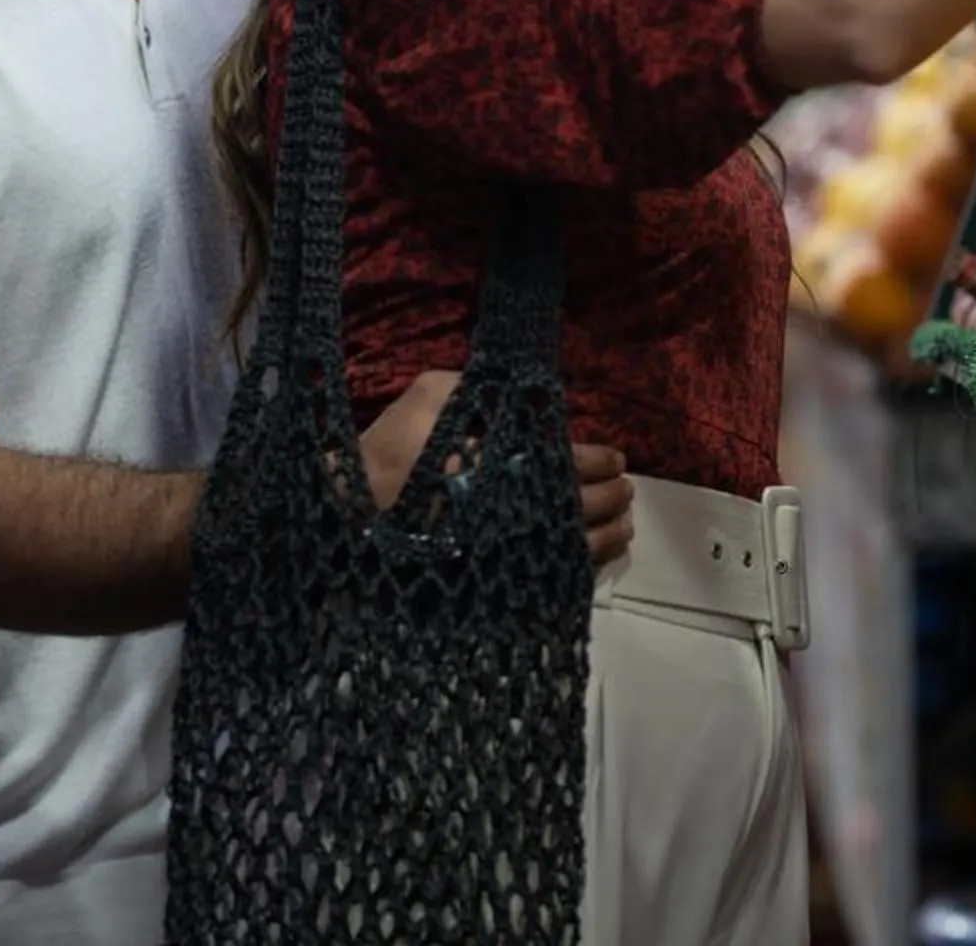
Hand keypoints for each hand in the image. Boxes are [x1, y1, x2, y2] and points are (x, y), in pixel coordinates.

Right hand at [355, 373, 636, 563]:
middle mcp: (518, 511)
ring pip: (579, 549)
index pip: (576, 461)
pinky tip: (590, 563)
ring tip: (623, 527)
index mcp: (511, 463)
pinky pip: (551, 583)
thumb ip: (477, 388)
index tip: (616, 459)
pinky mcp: (495, 586)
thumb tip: (518, 390)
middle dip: (613, 497)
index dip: (602, 460)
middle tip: (626, 491)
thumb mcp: (429, 396)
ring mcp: (509, 553)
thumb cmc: (390, 456)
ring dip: (609, 536)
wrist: (348, 524)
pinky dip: (580, 572)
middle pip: (586, 505)